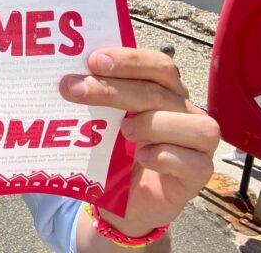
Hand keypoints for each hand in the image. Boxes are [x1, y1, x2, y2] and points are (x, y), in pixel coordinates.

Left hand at [59, 47, 219, 238]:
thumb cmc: (113, 152)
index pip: (156, 64)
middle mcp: (183, 111)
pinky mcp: (198, 175)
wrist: (121, 201)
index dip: (127, 59)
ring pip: (193, 125)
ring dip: (152, 124)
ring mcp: (196, 144)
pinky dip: (165, 156)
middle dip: (113, 89)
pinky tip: (142, 157)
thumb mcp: (102, 120)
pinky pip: (195, 163)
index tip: (92, 60)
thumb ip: (93, 97)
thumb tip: (62, 76)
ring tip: (123, 131)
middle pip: (159, 91)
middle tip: (74, 89)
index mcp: (163, 90)